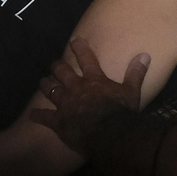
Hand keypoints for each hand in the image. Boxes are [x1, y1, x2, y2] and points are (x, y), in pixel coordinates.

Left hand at [29, 37, 148, 156]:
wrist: (109, 135)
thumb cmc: (120, 113)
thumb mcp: (131, 91)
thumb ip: (136, 73)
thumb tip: (145, 55)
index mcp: (94, 80)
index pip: (87, 58)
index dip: (80, 48)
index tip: (74, 40)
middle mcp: (76, 88)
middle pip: (62, 72)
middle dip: (57, 66)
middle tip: (54, 64)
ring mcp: (65, 104)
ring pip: (51, 90)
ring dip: (46, 85)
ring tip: (42, 81)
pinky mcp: (59, 121)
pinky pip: (45, 117)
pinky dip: (38, 115)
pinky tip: (32, 115)